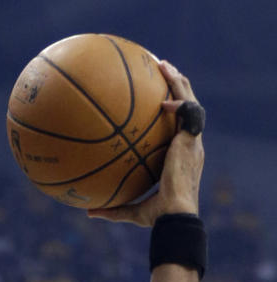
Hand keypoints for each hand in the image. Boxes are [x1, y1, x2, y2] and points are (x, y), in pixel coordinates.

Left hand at [88, 61, 203, 224]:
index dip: (172, 107)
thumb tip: (89, 213)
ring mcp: (192, 142)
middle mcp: (189, 144)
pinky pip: (188, 113)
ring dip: (178, 81)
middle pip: (187, 104)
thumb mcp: (132, 210)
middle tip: (160, 68)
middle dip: (175, 84)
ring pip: (191, 101)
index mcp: (181, 155)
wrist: (175, 217)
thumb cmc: (158, 217)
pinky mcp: (191, 142)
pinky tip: (163, 100)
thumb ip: (113, 208)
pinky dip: (178, 103)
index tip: (157, 97)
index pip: (179, 124)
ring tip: (163, 65)